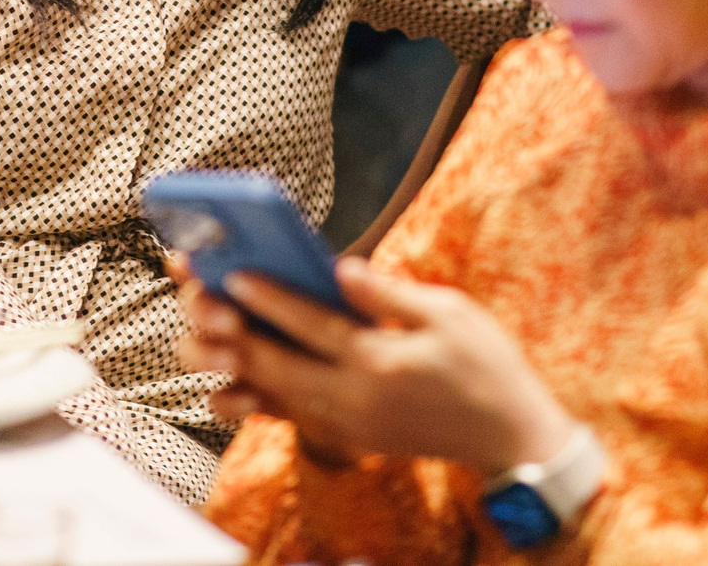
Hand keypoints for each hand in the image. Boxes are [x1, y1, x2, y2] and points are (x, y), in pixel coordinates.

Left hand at [171, 253, 571, 476]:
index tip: (234, 274)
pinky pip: (288, 417)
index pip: (314, 326)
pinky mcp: (346, 436)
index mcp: (381, 364)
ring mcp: (347, 425)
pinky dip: (255, 396)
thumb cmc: (486, 366)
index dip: (271, 298)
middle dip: (231, 332)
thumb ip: (389, 294)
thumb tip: (341, 268)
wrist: (510, 439)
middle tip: (197, 299)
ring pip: (272, 396)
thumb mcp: (450, 314)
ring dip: (231, 366)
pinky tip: (228, 377)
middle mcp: (354, 401)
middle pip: (276, 366)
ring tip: (198, 336)